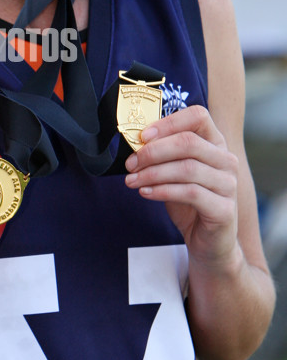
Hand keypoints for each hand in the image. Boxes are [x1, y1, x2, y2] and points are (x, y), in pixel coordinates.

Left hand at [124, 105, 239, 269]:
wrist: (208, 242)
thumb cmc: (189, 203)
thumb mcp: (173, 172)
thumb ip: (162, 155)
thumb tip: (135, 141)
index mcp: (215, 144)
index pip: (197, 116)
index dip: (168, 122)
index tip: (142, 136)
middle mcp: (226, 160)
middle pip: (188, 142)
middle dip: (153, 151)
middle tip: (131, 163)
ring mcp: (228, 185)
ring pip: (187, 168)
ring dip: (153, 173)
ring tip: (132, 180)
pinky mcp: (224, 209)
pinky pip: (190, 193)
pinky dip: (163, 191)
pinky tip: (145, 193)